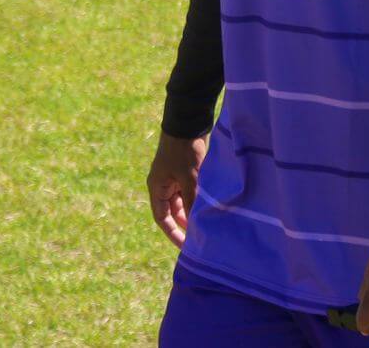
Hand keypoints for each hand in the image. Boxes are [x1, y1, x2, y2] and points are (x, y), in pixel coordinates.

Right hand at [146, 131, 206, 247]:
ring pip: (184, 202)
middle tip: (201, 239)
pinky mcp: (186, 172)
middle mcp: (164, 185)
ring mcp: (175, 178)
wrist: (189, 122)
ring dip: (194, 212)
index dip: (172, 233)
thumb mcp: (189, 178)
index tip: (185, 247)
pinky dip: (199, 200)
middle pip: (173, 212)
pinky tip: (211, 209)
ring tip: (208, 226)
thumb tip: (197, 225)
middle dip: (186, 225)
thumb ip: (192, 201)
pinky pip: (191, 192)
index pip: (162, 218)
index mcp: (157, 187)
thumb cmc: (184, 150)